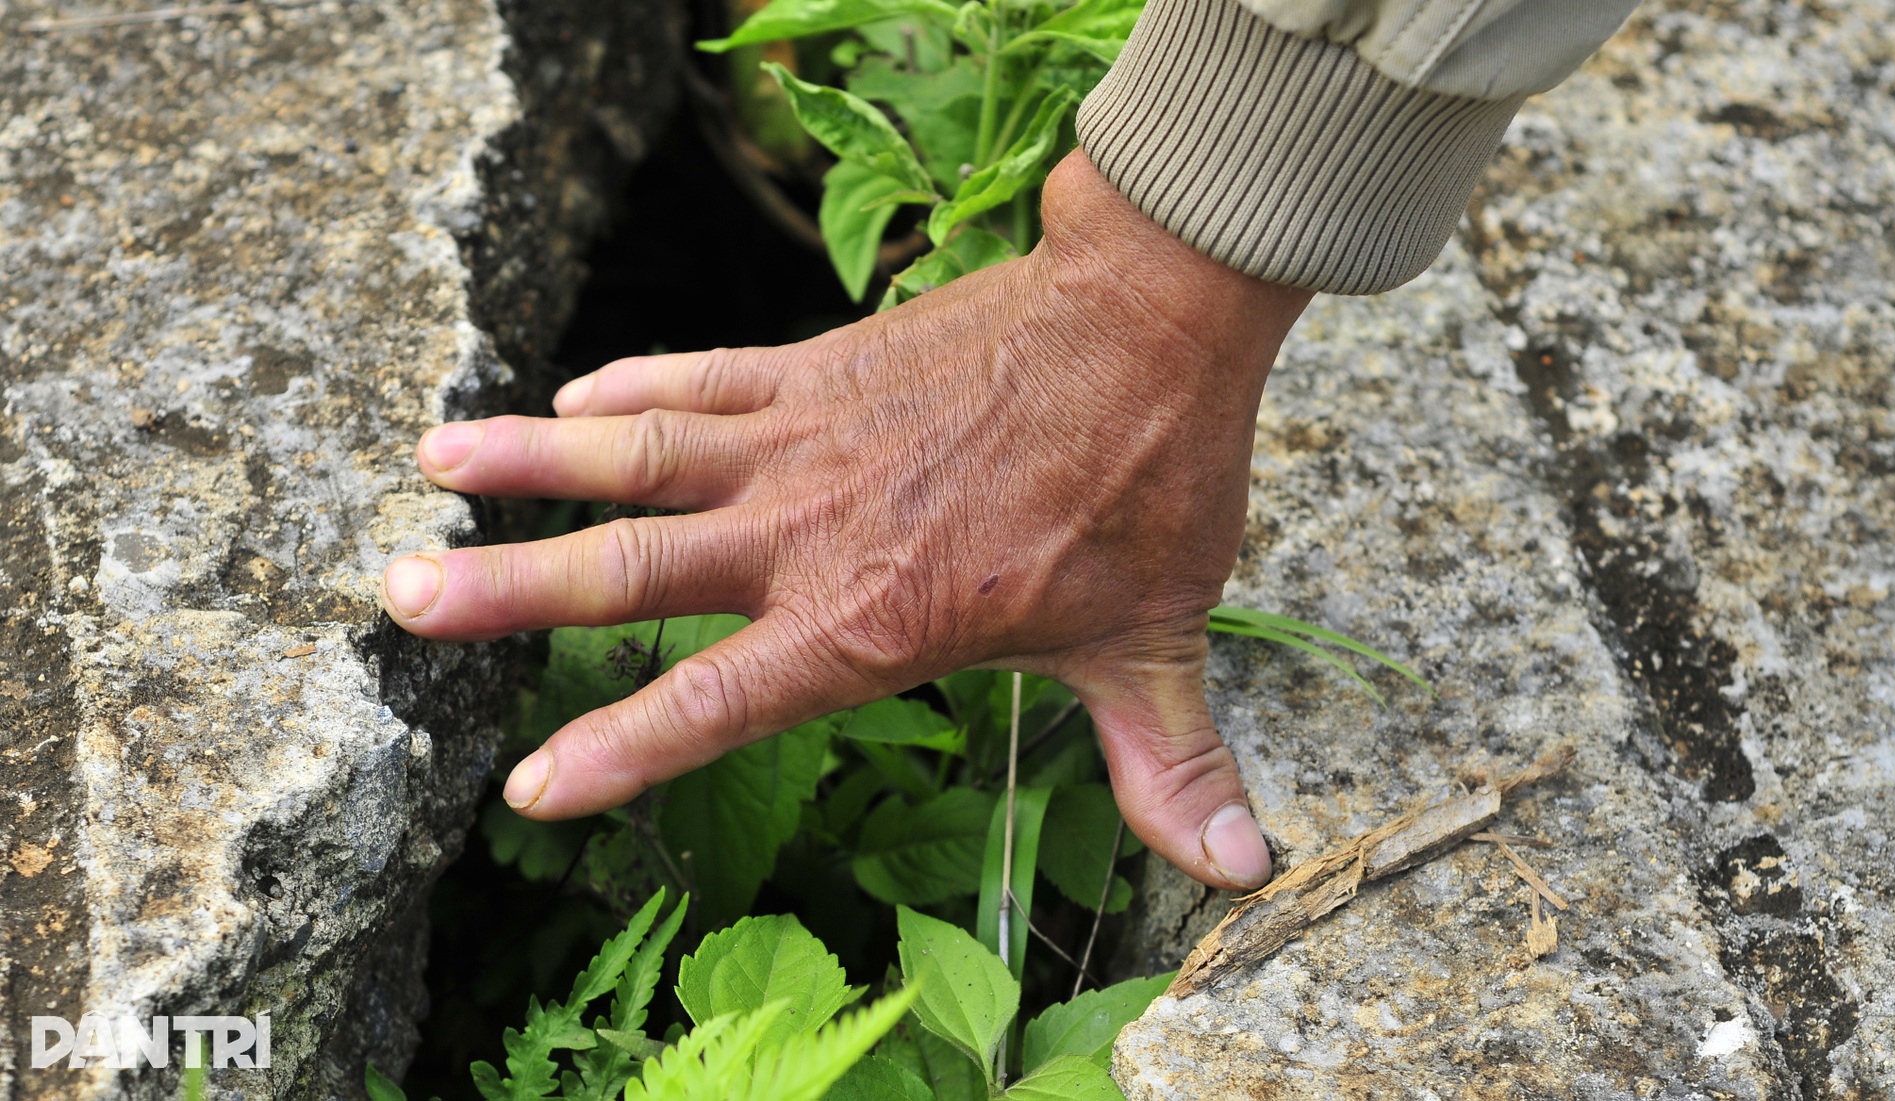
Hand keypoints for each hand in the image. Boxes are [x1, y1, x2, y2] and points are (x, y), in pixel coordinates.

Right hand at [380, 150, 1311, 889]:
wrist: (1147, 320)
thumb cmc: (1146, 484)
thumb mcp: (1154, 639)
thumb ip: (1173, 765)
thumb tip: (1237, 870)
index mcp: (876, 619)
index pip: (720, 702)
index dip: (621, 750)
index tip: (529, 787)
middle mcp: (815, 532)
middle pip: (633, 570)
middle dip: (510, 593)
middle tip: (396, 599)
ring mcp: (807, 438)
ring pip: (639, 453)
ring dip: (529, 463)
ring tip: (428, 467)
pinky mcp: (819, 365)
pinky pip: (700, 374)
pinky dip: (629, 386)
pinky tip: (567, 396)